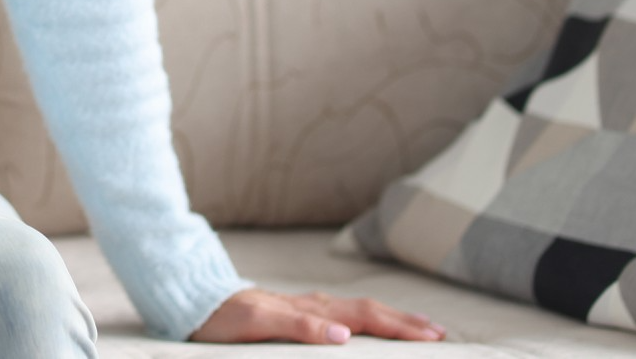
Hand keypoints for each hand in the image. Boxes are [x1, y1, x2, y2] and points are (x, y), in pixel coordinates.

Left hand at [188, 288, 445, 344]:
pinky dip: (363, 320)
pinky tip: (364, 324)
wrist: (194, 300)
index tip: (433, 335)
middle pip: (370, 312)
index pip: (367, 319)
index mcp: (312, 309)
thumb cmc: (224, 317)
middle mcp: (313, 305)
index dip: (401, 327)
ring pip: (357, 311)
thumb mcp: (260, 323)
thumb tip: (345, 335)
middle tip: (440, 332)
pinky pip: (340, 314)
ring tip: (416, 325)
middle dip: (406, 321)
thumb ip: (301, 327)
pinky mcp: (294, 312)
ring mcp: (305, 307)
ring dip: (390, 318)